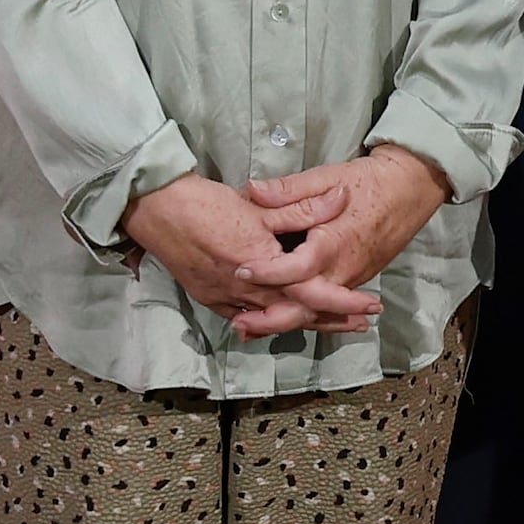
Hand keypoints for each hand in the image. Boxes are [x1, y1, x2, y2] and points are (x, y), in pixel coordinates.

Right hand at [120, 171, 351, 337]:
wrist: (155, 210)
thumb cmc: (205, 204)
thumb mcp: (259, 204)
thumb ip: (303, 208)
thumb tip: (342, 199)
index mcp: (263, 266)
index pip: (312, 293)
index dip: (343, 302)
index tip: (368, 308)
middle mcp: (246, 290)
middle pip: (297, 315)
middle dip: (331, 321)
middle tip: (360, 323)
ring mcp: (226, 299)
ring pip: (273, 320)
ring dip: (304, 321)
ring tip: (333, 324)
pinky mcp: (210, 299)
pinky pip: (246, 319)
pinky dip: (269, 322)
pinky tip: (283, 319)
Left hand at [236, 145, 452, 326]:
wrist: (411, 188)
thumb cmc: (369, 182)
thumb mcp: (326, 177)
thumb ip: (288, 190)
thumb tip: (252, 191)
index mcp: (333, 242)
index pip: (297, 268)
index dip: (268, 272)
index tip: (241, 271)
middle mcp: (343, 268)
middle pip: (306, 305)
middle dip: (272, 319)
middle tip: (239, 325)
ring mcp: (351, 277)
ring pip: (316, 310)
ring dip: (284, 321)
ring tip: (251, 328)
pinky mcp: (355, 279)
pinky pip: (327, 304)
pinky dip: (304, 313)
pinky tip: (281, 316)